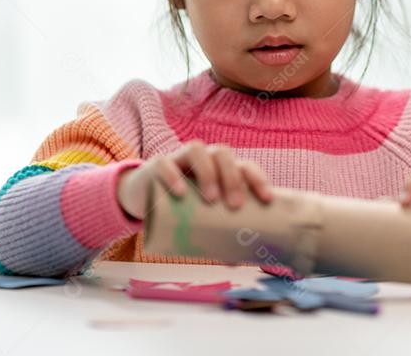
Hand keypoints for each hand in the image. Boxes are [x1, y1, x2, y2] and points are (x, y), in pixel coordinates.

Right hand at [116, 140, 274, 220]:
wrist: (144, 196)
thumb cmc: (182, 205)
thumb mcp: (200, 216)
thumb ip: (216, 233)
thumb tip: (235, 262)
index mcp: (221, 168)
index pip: (245, 166)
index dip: (258, 179)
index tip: (266, 200)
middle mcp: (204, 157)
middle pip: (223, 154)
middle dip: (232, 178)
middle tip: (234, 206)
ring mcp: (179, 158)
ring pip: (197, 150)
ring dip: (208, 172)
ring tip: (211, 199)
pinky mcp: (157, 164)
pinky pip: (165, 163)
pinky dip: (174, 176)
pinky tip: (180, 193)